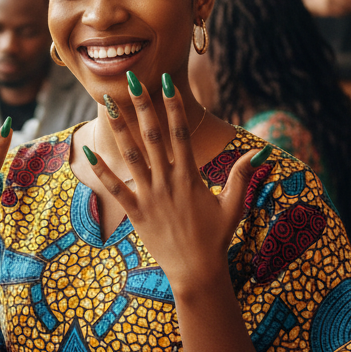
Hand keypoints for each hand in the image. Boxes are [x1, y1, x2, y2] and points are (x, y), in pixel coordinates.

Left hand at [85, 73, 267, 297]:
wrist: (196, 271)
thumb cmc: (216, 238)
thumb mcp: (234, 205)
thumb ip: (243, 177)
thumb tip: (260, 152)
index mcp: (189, 176)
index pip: (180, 133)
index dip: (173, 107)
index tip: (167, 83)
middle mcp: (167, 181)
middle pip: (152, 136)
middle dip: (142, 106)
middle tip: (133, 80)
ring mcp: (149, 196)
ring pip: (131, 155)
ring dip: (119, 128)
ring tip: (108, 104)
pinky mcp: (135, 212)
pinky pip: (115, 188)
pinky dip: (102, 170)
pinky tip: (90, 152)